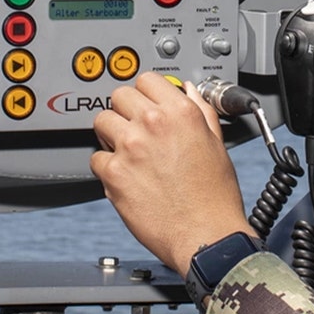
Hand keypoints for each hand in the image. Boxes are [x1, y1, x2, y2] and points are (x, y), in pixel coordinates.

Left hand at [90, 72, 256, 274]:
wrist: (205, 234)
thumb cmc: (215, 196)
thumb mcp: (217, 143)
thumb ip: (200, 111)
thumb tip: (188, 91)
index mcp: (181, 112)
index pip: (147, 79)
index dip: (147, 92)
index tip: (146, 102)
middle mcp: (153, 124)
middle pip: (120, 96)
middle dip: (126, 110)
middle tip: (135, 127)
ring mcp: (130, 147)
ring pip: (102, 121)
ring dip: (111, 133)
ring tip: (126, 150)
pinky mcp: (113, 174)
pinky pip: (96, 158)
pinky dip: (106, 166)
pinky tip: (124, 175)